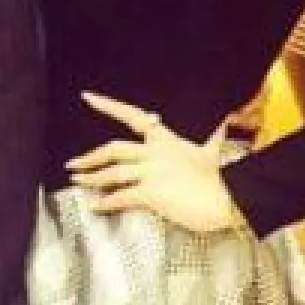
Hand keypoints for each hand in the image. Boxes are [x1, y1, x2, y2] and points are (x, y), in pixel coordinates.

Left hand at [67, 90, 243, 234]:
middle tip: (73, 163)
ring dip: (91, 178)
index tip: (88, 97)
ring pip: (112, 173)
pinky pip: (121, 196)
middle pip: (113, 149)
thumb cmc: (223, 178)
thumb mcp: (214, 151)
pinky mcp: (152, 193)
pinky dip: (105, 203)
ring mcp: (152, 172)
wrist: (231, 198)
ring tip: (78, 182)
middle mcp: (155, 153)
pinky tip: (96, 207)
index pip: (133, 116)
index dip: (108, 106)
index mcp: (167, 141)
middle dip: (90, 156)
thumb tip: (226, 122)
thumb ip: (213, 136)